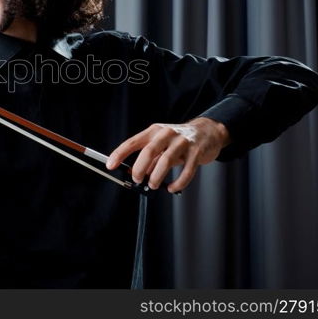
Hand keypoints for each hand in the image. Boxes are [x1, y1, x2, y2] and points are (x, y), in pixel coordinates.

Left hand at [106, 118, 230, 192]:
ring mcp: (183, 142)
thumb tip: (136, 173)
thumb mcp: (162, 144)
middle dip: (139, 168)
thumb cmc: (180, 139)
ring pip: (166, 161)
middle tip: (136, 179)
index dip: (119, 154)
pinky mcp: (197, 152)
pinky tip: (173, 188)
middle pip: (148, 151)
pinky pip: (187, 170)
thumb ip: (150, 158)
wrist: (207, 131)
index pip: (132, 142)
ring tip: (152, 185)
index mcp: (154, 131)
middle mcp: (167, 134)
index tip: (110, 165)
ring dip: (156, 176)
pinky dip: (178, 182)